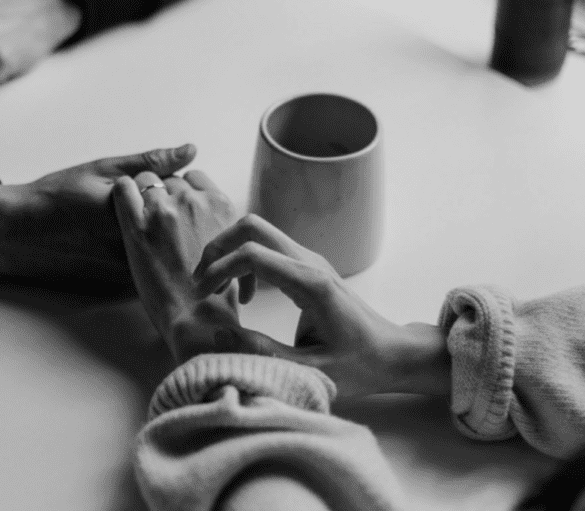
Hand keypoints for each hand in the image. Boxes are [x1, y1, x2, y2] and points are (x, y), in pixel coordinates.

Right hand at [0, 144, 196, 287]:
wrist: (19, 233)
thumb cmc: (59, 196)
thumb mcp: (103, 169)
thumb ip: (150, 162)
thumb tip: (190, 150)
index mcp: (132, 212)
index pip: (180, 196)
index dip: (172, 187)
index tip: (153, 183)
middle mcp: (134, 245)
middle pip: (178, 225)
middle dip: (172, 212)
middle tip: (137, 203)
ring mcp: (130, 268)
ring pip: (167, 247)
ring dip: (164, 235)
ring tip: (123, 223)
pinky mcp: (123, 283)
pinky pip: (152, 264)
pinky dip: (151, 252)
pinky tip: (121, 241)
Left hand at [112, 169, 238, 360]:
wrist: (197, 317)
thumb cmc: (217, 292)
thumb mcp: (233, 247)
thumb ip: (221, 224)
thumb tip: (212, 218)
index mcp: (220, 205)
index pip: (194, 177)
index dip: (182, 189)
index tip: (176, 204)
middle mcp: (194, 201)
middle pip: (170, 179)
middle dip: (162, 194)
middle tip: (156, 219)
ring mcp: (165, 210)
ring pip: (146, 180)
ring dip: (141, 194)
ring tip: (139, 217)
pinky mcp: (137, 225)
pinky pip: (123, 189)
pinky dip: (121, 193)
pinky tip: (121, 205)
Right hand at [192, 214, 450, 398]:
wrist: (393, 353)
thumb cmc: (359, 365)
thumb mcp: (309, 370)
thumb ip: (263, 352)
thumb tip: (219, 334)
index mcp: (310, 284)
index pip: (252, 254)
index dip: (218, 269)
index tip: (203, 296)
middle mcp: (310, 262)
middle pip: (252, 226)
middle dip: (218, 248)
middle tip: (203, 283)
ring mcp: (310, 260)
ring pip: (258, 232)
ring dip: (230, 254)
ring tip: (219, 291)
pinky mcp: (309, 266)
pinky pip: (268, 248)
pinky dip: (245, 262)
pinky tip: (246, 296)